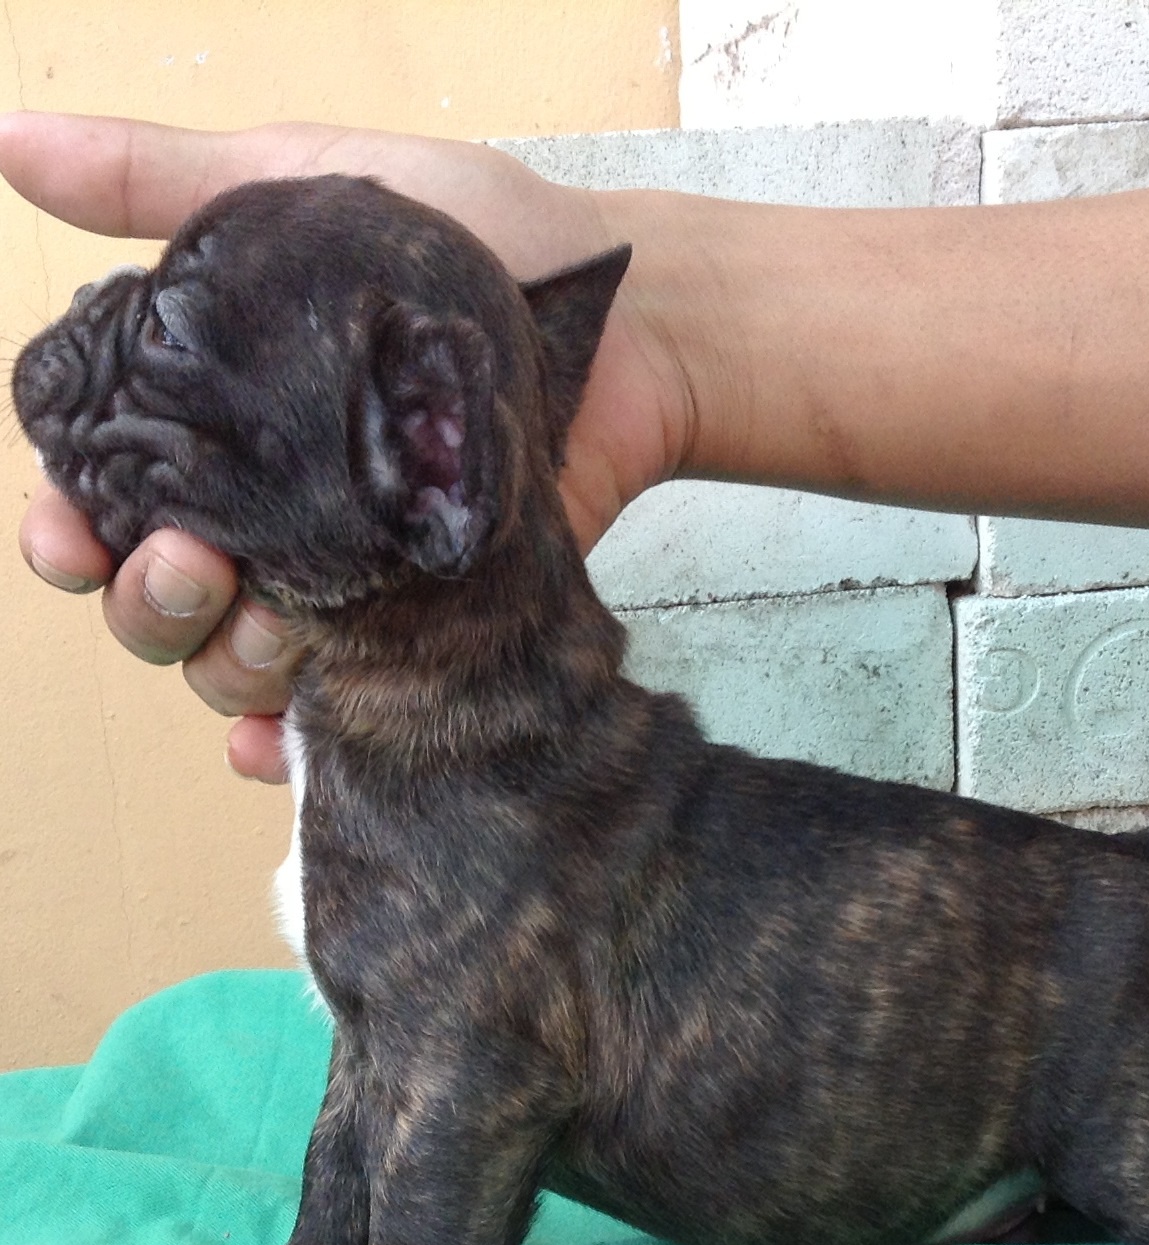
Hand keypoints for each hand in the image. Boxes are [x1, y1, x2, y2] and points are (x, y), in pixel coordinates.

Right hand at [1, 112, 690, 779]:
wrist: (632, 322)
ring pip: (231, 669)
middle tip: (195, 563)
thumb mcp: (310, 183)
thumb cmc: (481, 244)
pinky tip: (277, 745)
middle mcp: (269, 517)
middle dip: (149, 603)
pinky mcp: (424, 636)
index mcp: (222, 428)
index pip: (104, 502)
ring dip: (225, 664)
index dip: (69, 529)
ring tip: (280, 620)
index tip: (72, 530)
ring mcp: (346, 586)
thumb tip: (12, 139)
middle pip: (157, 606)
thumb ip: (164, 180)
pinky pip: (335, 719)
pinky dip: (289, 745)